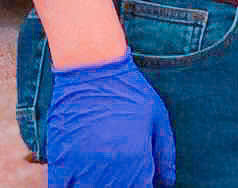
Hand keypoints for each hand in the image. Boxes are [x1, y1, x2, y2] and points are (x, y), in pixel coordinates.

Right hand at [47, 53, 174, 186]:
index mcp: (135, 157)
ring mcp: (80, 166)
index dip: (146, 187)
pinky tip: (85, 179)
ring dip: (101, 187)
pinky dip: (73, 186)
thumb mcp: (157, 117)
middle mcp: (108, 167)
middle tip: (129, 176)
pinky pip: (62, 187)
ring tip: (109, 176)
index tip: (147, 182)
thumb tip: (167, 182)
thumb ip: (164, 153)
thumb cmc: (130, 90)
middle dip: (126, 186)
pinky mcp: (59, 160)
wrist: (92, 71)